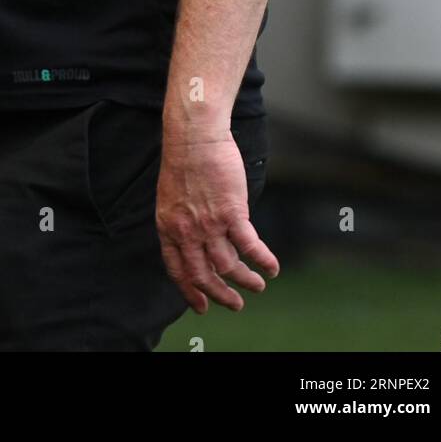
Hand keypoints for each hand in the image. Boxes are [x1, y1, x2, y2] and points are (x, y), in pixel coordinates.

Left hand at [155, 129, 278, 313]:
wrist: (194, 135)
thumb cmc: (184, 158)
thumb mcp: (171, 196)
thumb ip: (181, 220)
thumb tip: (196, 237)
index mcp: (168, 227)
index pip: (177, 269)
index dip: (190, 291)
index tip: (201, 306)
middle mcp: (186, 231)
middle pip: (202, 275)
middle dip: (219, 295)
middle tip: (235, 305)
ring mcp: (208, 224)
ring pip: (228, 266)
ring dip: (245, 280)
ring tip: (258, 286)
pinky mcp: (231, 213)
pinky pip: (249, 246)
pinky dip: (263, 260)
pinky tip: (272, 267)